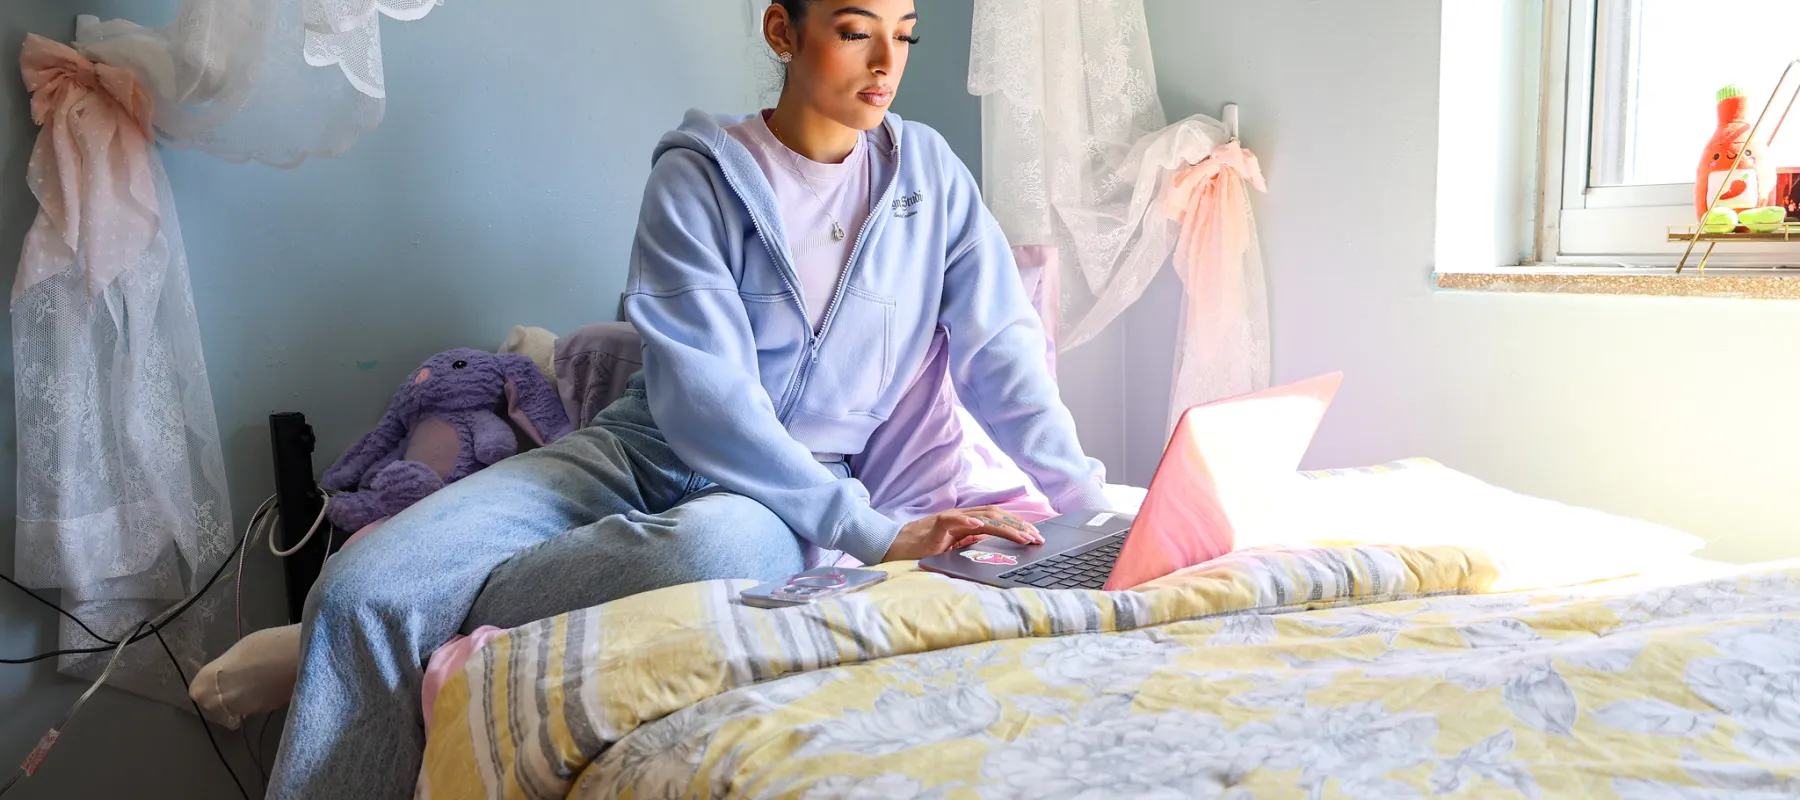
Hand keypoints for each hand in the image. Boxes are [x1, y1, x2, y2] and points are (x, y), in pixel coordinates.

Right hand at [880, 506, 1042, 562]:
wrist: (897, 547)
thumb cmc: (926, 549)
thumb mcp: (956, 548)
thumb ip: (973, 543)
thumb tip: (997, 546)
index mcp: (969, 523)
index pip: (999, 520)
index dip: (1018, 527)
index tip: (1036, 538)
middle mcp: (963, 518)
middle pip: (996, 516)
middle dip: (1019, 526)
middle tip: (1037, 538)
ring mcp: (950, 519)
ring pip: (982, 516)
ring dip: (1003, 525)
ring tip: (1020, 534)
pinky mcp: (936, 525)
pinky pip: (953, 519)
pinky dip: (967, 521)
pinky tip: (980, 525)